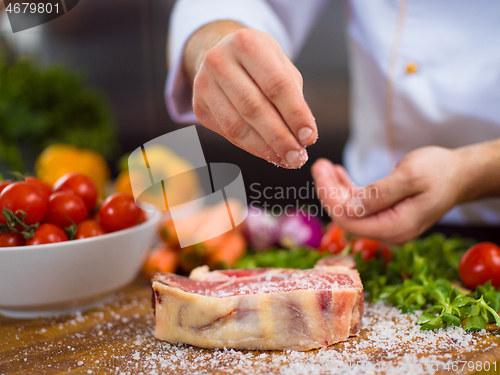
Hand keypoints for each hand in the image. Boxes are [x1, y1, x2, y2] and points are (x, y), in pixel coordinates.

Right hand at [183, 21, 316, 167]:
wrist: (221, 56)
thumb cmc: (260, 64)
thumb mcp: (281, 66)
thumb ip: (293, 97)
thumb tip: (303, 137)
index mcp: (247, 43)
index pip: (276, 84)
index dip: (295, 114)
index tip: (310, 137)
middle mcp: (219, 61)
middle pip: (254, 108)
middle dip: (280, 137)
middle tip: (299, 158)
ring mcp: (203, 84)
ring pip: (236, 126)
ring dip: (265, 148)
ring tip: (287, 160)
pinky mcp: (199, 106)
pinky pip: (227, 134)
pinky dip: (251, 147)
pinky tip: (269, 153)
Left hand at [311, 147, 468, 243]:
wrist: (460, 174)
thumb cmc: (440, 172)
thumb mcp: (409, 177)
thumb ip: (379, 194)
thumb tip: (349, 207)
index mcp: (394, 227)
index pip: (348, 220)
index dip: (329, 198)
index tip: (320, 173)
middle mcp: (388, 231)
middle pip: (346, 215)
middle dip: (328, 191)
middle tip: (319, 164)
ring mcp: (385, 224)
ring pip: (350, 209)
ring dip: (335, 188)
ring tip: (324, 165)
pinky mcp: (385, 214)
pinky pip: (359, 204)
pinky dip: (346, 189)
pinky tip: (337, 173)